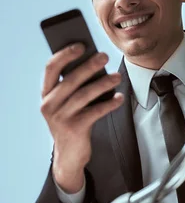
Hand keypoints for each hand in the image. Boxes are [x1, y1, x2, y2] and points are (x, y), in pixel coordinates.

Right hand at [41, 43, 123, 192]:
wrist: (69, 156)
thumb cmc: (72, 124)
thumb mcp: (67, 105)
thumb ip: (74, 87)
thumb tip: (94, 64)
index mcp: (46, 94)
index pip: (51, 68)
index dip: (65, 54)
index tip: (81, 45)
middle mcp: (49, 105)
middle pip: (71, 80)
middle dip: (89, 66)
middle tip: (105, 56)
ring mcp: (60, 118)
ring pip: (84, 95)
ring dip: (103, 83)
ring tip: (117, 77)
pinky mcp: (74, 129)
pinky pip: (95, 111)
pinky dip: (109, 103)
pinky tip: (120, 98)